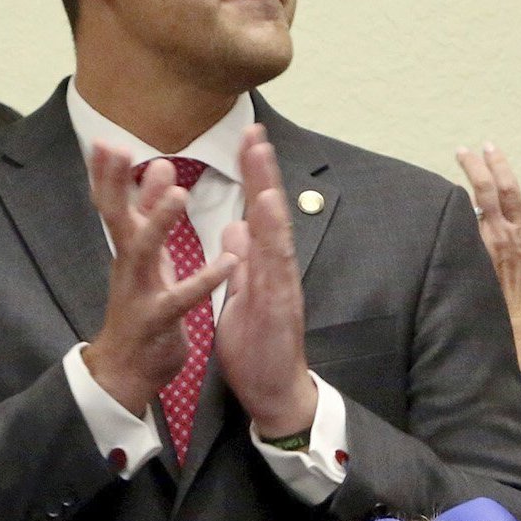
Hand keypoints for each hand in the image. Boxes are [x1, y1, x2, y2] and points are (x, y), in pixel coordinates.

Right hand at [81, 143, 233, 420]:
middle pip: (116, 218)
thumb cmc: (141, 308)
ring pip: (144, 252)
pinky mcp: (159, 320)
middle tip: (116, 149)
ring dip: (160, 223)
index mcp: (128, 247)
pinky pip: (181, 299)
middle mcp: (128, 265)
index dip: (109, 172)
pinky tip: (227, 264)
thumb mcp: (145, 258)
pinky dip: (203, 280)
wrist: (126, 371)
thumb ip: (151, 214)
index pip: (113, 202)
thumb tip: (159, 167)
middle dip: (115, 184)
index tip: (105, 140)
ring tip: (180, 195)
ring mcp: (140, 292)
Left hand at [215, 124, 317, 439]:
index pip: (256, 212)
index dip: (251, 176)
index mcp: (263, 265)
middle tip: (254, 129)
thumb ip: (242, 262)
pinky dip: (274, 239)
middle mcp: (276, 269)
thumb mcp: (241, 296)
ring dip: (270, 193)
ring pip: (277, 234)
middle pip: (270, 213)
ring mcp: (282, 286)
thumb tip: (237, 226)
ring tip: (262, 158)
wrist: (274, 392)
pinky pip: (277, 269)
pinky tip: (267, 213)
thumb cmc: (258, 346)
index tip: (245, 138)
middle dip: (262, 170)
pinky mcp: (282, 307)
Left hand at [456, 142, 520, 370]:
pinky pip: (460, 226)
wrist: (508, 316)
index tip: (488, 147)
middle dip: (474, 166)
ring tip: (454, 167)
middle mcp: (499, 232)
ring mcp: (481, 243)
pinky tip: (444, 200)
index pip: (508, 188)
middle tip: (463, 150)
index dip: (498, 165)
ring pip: (468, 207)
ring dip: (461, 185)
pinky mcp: (468, 253)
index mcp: (520, 229)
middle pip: (485, 191)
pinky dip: (453, 211)